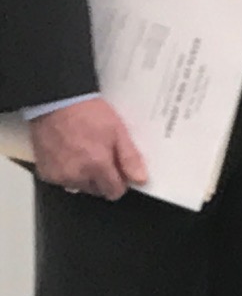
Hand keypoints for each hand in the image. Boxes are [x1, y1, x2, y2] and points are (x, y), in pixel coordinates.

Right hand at [29, 97, 146, 199]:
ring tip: (87, 153)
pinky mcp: (46, 174)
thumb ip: (130, 158)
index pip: (114, 191)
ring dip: (85, 177)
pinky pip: (63, 181)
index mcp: (97, 166)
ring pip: (79, 187)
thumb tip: (141, 179)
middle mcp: (77, 177)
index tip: (121, 171)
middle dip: (103, 179)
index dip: (121, 182)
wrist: (57, 104)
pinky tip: (71, 154)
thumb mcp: (118, 131)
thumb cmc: (89, 114)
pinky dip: (68, 173)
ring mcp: (59, 177)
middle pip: (97, 190)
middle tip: (104, 157)